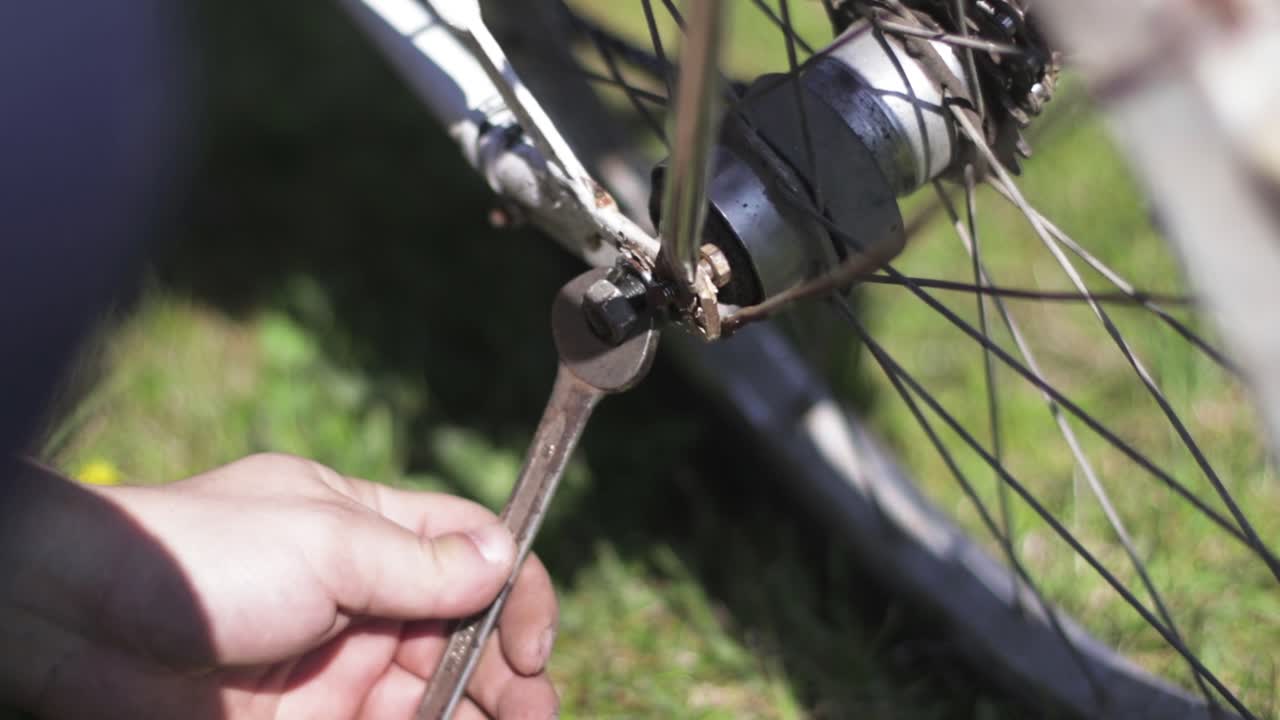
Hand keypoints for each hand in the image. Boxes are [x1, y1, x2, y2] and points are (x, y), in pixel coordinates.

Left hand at [0, 453, 557, 718]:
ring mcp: (337, 665)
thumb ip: (418, 562)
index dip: (512, 588)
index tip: (532, 642)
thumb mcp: (326, 542)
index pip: (468, 548)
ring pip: (433, 691)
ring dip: (478, 712)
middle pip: (463, 630)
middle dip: (507, 670)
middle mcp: (363, 595)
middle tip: (534, 711)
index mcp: (369, 529)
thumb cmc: (205, 557)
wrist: (80, 623)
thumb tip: (503, 558)